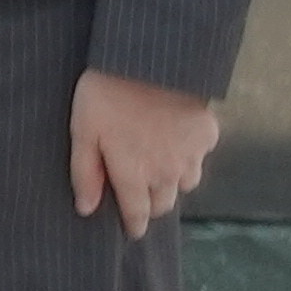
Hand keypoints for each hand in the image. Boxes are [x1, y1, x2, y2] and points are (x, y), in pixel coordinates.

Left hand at [70, 67, 219, 235]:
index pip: (138, 215)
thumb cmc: (106, 94)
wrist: (149, 61)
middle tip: (138, 190)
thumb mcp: (83, 132)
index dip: (134, 225)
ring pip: (185, 184)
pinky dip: (188, 153)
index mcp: (134, 175)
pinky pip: (199, 156)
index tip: (132, 229)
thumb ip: (85, 174)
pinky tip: (173, 136)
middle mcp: (167, 173)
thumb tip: (86, 209)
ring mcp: (191, 155)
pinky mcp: (207, 135)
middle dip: (150, 202)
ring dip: (171, 180)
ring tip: (155, 162)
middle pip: (163, 204)